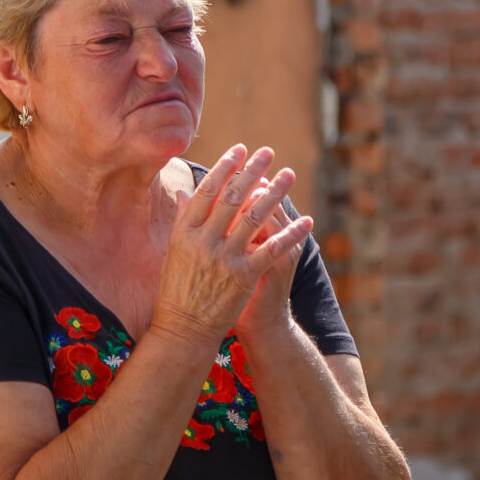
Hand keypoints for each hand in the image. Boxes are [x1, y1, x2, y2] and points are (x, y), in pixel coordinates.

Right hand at [153, 145, 311, 348]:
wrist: (184, 329)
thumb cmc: (176, 290)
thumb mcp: (173, 252)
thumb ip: (181, 220)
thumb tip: (185, 191)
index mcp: (184, 233)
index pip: (206, 191)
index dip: (224, 168)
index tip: (239, 150)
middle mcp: (204, 242)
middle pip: (232, 198)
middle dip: (252, 172)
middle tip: (267, 152)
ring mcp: (224, 259)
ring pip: (254, 218)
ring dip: (274, 194)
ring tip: (288, 175)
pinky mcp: (244, 277)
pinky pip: (272, 249)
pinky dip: (290, 234)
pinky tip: (306, 220)